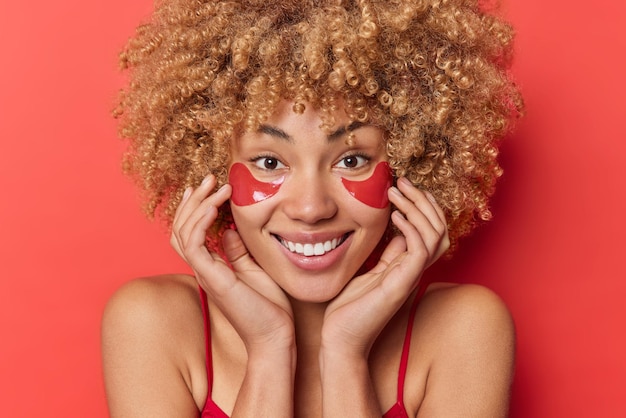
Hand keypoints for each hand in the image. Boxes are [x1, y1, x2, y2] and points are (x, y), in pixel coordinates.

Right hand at [170, 175, 294, 350]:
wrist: (275, 336)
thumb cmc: (269, 308)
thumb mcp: (254, 270)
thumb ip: (238, 251)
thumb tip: (229, 229)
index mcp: (212, 268)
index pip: (191, 234)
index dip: (195, 209)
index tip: (209, 188)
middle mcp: (204, 269)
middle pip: (181, 229)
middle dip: (193, 201)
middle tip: (208, 179)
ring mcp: (205, 274)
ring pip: (183, 233)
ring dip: (197, 205)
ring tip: (215, 186)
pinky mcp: (212, 278)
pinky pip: (194, 244)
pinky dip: (200, 221)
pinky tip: (214, 205)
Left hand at [321, 177, 448, 355]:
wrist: (340, 338)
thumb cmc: (349, 307)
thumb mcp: (369, 271)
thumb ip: (386, 253)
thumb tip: (395, 229)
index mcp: (407, 266)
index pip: (431, 230)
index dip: (423, 206)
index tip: (403, 187)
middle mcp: (414, 270)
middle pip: (439, 228)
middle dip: (424, 200)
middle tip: (402, 182)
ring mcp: (410, 276)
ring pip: (436, 235)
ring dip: (418, 208)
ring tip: (396, 191)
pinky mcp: (402, 283)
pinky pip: (421, 249)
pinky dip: (412, 228)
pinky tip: (395, 216)